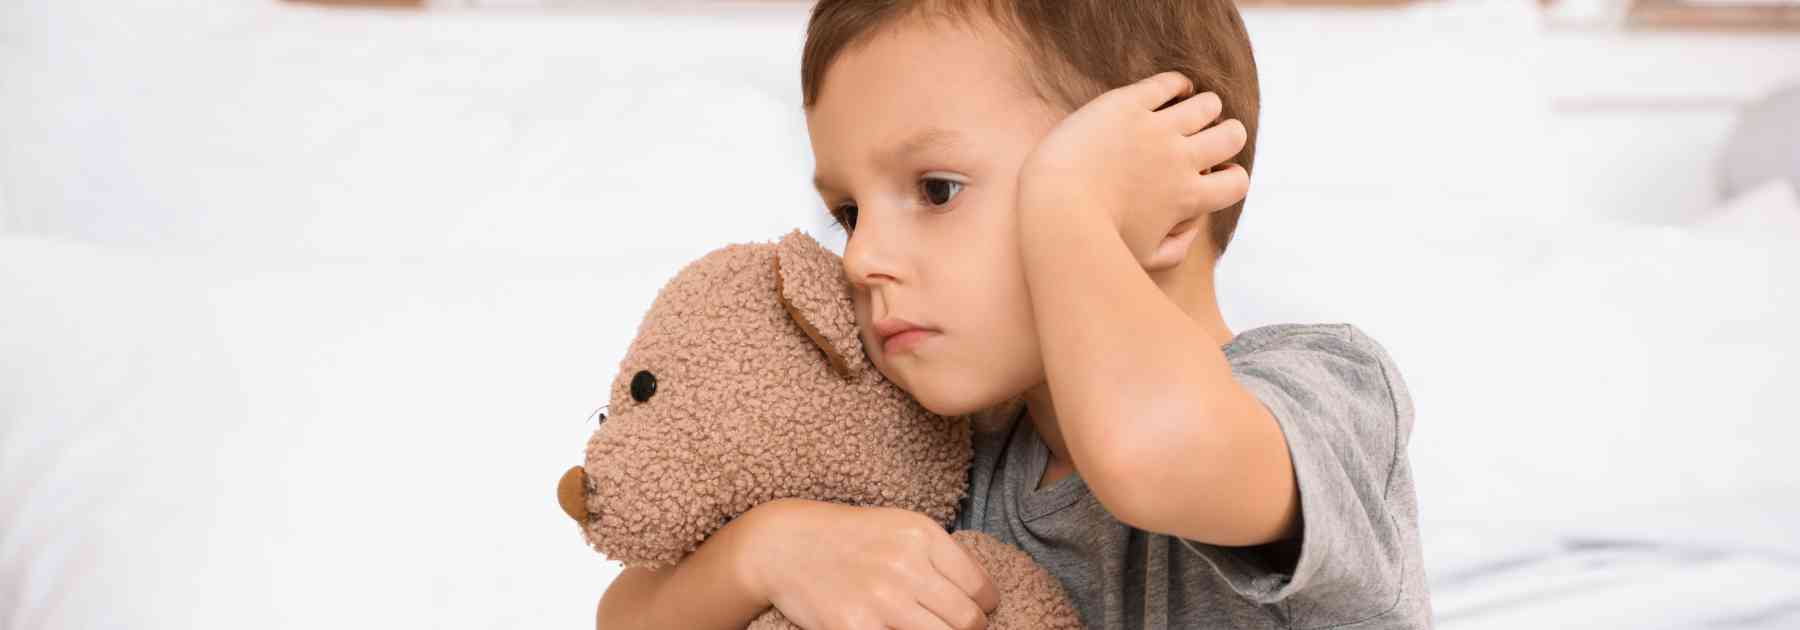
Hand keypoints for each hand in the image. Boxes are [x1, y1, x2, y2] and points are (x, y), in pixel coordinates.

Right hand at [740, 498, 999, 629]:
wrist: (783, 544)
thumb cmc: (846, 537)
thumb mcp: (898, 527)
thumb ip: (938, 555)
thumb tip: (980, 594)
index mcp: (922, 534)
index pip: (980, 587)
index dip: (985, 608)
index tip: (978, 613)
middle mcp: (907, 564)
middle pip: (968, 620)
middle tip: (958, 629)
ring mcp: (882, 598)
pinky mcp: (856, 626)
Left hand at [1017, 71, 1249, 269]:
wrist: (1052, 208)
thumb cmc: (1093, 241)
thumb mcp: (1142, 259)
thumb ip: (1177, 249)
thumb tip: (1194, 226)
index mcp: (1188, 197)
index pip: (1238, 181)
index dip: (1230, 177)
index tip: (1210, 175)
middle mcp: (1180, 159)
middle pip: (1233, 135)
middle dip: (1226, 135)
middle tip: (1203, 139)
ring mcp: (1155, 128)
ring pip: (1208, 104)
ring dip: (1205, 107)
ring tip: (1186, 113)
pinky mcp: (1127, 104)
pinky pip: (1170, 82)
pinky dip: (1179, 84)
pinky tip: (1172, 91)